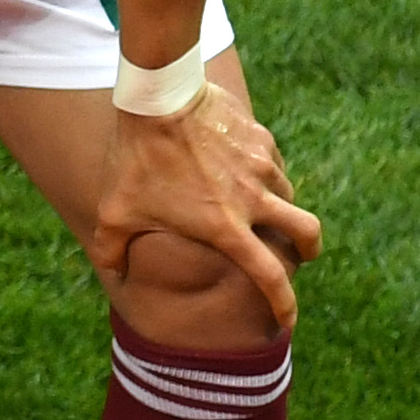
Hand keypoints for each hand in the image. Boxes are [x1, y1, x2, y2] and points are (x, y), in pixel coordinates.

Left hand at [95, 83, 317, 332]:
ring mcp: (263, 166)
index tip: (288, 321)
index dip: (284, 304)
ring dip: (281, 207)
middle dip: (308, 250)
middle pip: (307, 233)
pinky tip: (244, 171)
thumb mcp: (115, 210)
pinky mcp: (262, 138)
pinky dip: (267, 174)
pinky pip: (274, 163)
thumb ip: (112, 249)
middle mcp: (255, 199)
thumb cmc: (135, 159)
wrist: (158, 98)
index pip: (268, 276)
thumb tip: (111, 273)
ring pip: (289, 194)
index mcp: (226, 226)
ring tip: (259, 208)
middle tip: (300, 256)